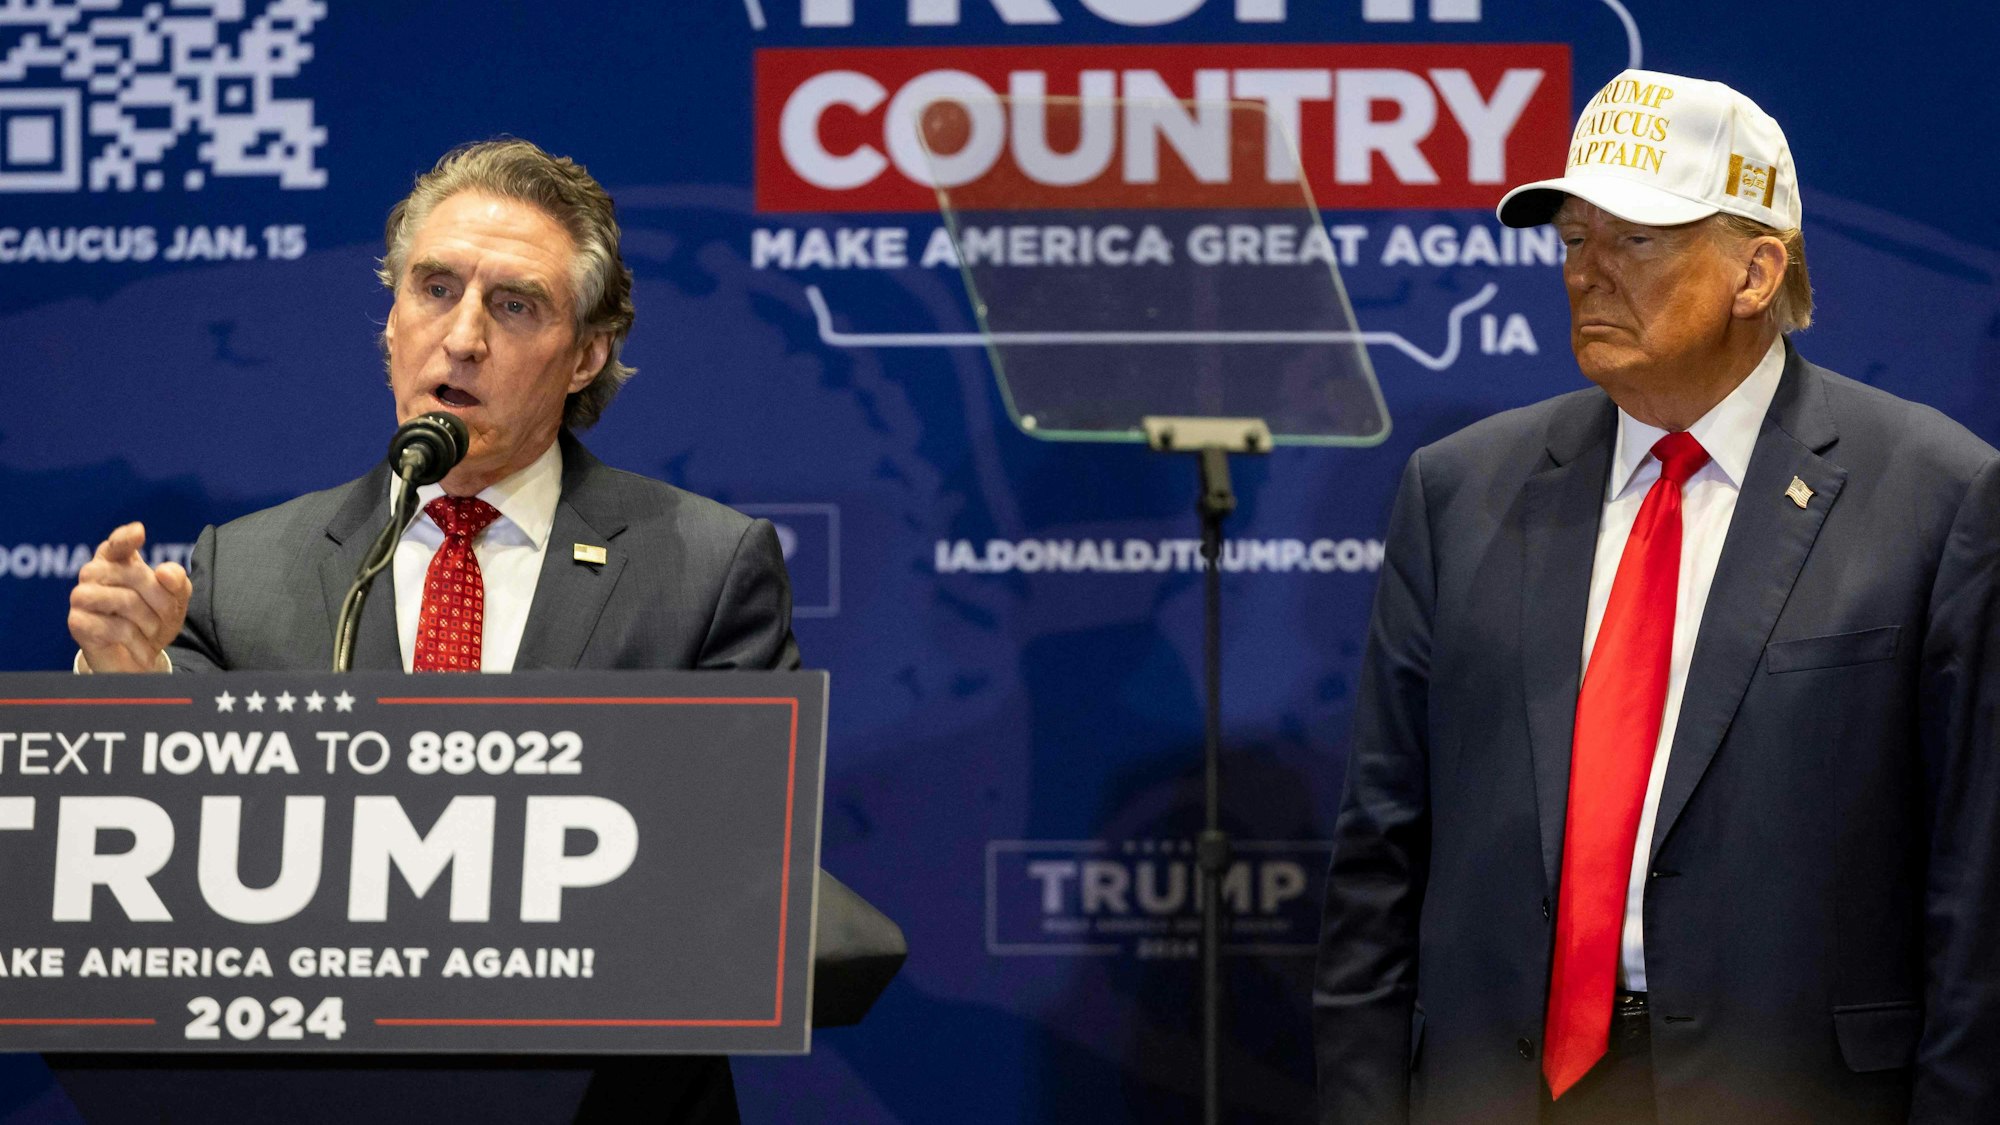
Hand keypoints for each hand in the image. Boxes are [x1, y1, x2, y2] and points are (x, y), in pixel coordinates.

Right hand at [68, 523, 191, 672]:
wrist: (137, 657)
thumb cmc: (154, 619)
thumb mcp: (175, 599)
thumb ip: (177, 581)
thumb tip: (164, 571)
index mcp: (116, 559)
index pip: (118, 543)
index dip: (126, 538)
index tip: (139, 532)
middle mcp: (94, 572)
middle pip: (137, 576)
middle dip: (162, 602)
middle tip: (166, 620)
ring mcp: (81, 596)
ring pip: (126, 601)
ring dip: (149, 622)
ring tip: (152, 633)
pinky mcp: (77, 622)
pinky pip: (115, 628)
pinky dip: (136, 642)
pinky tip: (140, 648)